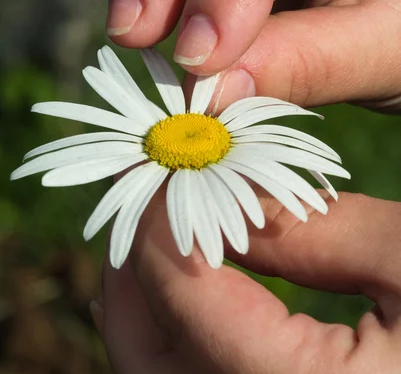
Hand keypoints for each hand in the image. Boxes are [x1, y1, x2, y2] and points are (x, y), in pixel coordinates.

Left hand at [91, 192, 400, 373]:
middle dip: (133, 277)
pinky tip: (196, 292)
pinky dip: (180, 338)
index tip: (160, 170)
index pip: (192, 311)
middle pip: (152, 362)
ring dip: (147, 307)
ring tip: (158, 238)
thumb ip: (314, 230)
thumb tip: (229, 193)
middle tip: (140, 202)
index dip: (161, 230)